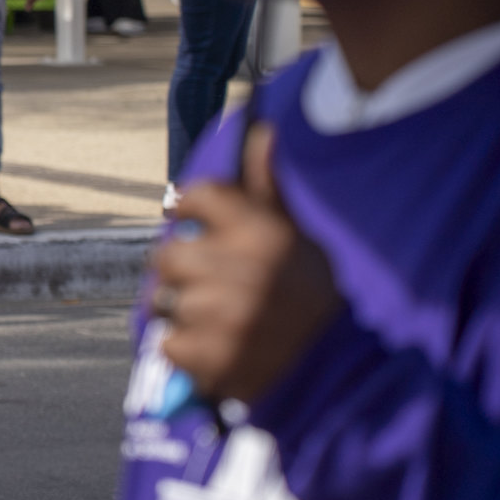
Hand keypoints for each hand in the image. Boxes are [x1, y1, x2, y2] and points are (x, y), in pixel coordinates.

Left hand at [148, 124, 343, 402]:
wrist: (337, 371)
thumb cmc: (311, 295)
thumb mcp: (296, 236)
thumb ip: (267, 187)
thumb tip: (262, 128)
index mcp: (262, 232)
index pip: (196, 196)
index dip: (189, 208)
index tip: (192, 222)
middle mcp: (238, 268)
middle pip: (165, 254)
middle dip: (181, 270)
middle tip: (209, 284)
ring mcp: (218, 314)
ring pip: (163, 299)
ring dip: (184, 312)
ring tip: (221, 320)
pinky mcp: (204, 355)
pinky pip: (166, 343)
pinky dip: (186, 350)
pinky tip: (218, 348)